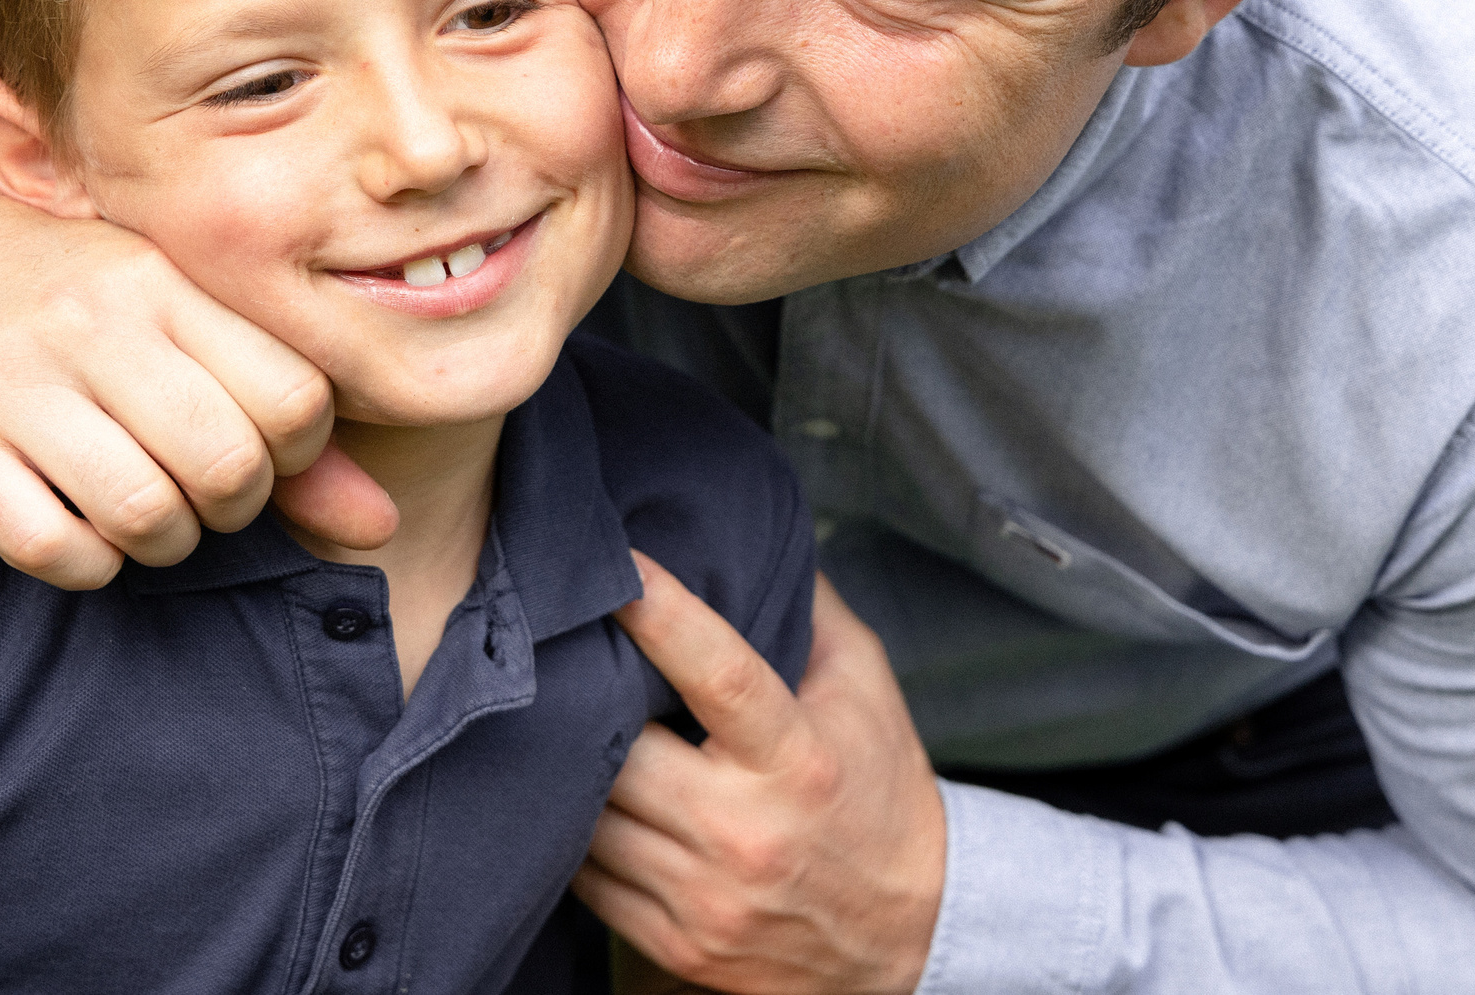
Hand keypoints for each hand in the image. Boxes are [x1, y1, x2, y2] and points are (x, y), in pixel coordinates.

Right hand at [0, 179, 396, 587]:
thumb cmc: (88, 307)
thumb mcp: (186, 325)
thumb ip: (285, 420)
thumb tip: (382, 529)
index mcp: (169, 280)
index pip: (294, 396)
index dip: (298, 452)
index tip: (262, 446)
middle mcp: (94, 321)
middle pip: (227, 464)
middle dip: (235, 506)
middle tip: (206, 492)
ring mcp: (16, 380)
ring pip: (143, 513)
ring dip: (164, 542)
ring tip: (148, 511)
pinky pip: (51, 547)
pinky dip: (87, 562)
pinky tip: (82, 527)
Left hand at [575, 554, 945, 994]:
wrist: (909, 932)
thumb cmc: (879, 789)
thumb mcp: (866, 689)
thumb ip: (808, 609)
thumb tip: (753, 531)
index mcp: (798, 759)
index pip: (720, 674)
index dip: (663, 614)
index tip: (620, 564)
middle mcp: (747, 833)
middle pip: (624, 750)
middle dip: (592, 699)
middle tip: (566, 650)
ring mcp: (707, 898)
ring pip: (591, 817)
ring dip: (574, 768)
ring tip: (565, 722)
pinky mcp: (678, 943)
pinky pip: (588, 880)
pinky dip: (577, 834)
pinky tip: (587, 797)